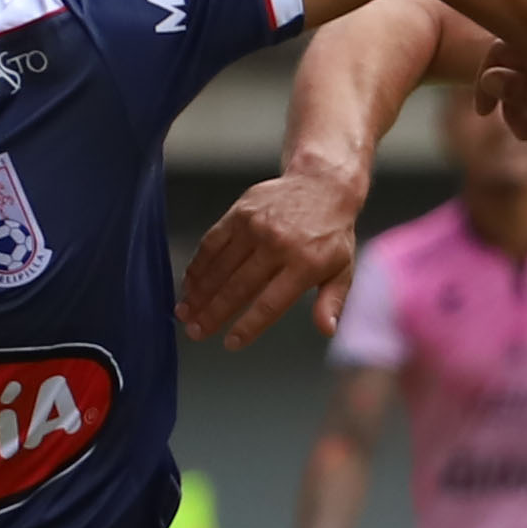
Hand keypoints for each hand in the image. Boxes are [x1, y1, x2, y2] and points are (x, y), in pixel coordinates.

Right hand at [178, 167, 363, 350]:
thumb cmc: (332, 233)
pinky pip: (213, 242)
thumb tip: (326, 329)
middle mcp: (277, 245)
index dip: (247, 326)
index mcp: (304, 265)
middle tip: (195, 332)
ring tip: (185, 313)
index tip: (230, 343)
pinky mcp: (240, 212)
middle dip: (213, 314)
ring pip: (220, 267)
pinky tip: (189, 282)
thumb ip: (331, 301)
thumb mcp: (342, 269)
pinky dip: (199, 265)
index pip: (269, 303)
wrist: (323, 184)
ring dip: (199, 293)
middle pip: (238, 288)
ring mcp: (256, 227)